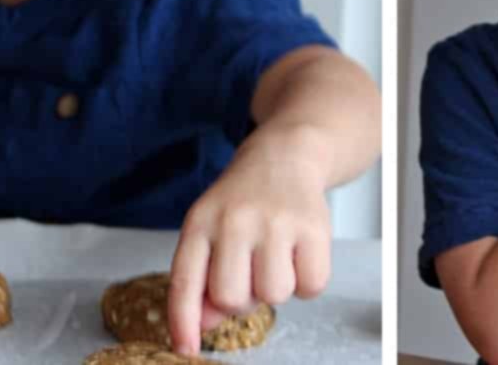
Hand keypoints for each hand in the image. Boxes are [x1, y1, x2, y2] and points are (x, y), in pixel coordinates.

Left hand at [167, 130, 330, 354]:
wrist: (286, 153)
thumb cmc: (243, 202)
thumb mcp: (211, 229)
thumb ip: (201, 278)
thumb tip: (206, 324)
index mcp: (201, 220)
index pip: (185, 280)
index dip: (183, 321)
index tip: (185, 349)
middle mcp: (235, 218)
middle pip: (231, 298)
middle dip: (243, 297)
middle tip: (251, 269)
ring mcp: (276, 220)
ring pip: (273, 296)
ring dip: (277, 287)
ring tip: (276, 255)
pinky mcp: (314, 224)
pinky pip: (311, 287)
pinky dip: (308, 281)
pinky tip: (300, 253)